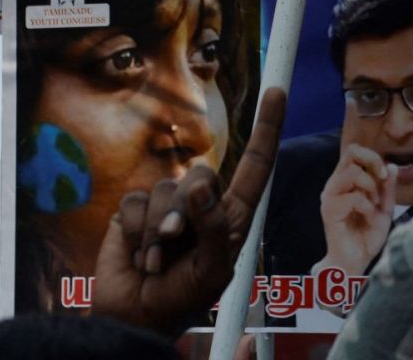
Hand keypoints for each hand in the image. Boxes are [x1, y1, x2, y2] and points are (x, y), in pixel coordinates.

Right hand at [92, 89, 285, 334]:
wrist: (136, 318)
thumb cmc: (183, 298)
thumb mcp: (212, 268)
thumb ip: (213, 227)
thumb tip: (200, 186)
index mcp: (232, 215)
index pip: (256, 165)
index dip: (267, 128)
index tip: (276, 93)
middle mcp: (203, 204)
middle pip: (202, 172)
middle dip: (187, 206)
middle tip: (176, 240)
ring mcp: (169, 205)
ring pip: (166, 186)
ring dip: (158, 230)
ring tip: (157, 261)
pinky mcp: (136, 211)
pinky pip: (137, 201)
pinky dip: (137, 231)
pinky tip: (139, 255)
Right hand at [318, 116, 395, 275]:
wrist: (355, 263)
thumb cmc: (367, 235)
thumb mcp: (385, 208)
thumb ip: (388, 188)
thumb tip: (394, 166)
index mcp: (349, 179)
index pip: (349, 145)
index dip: (350, 123)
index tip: (352, 100)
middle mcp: (336, 182)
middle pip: (352, 152)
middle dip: (372, 159)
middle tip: (384, 177)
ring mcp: (331, 195)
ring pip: (352, 171)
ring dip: (371, 187)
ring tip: (374, 205)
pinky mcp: (329, 209)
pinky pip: (354, 195)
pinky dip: (368, 205)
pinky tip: (368, 217)